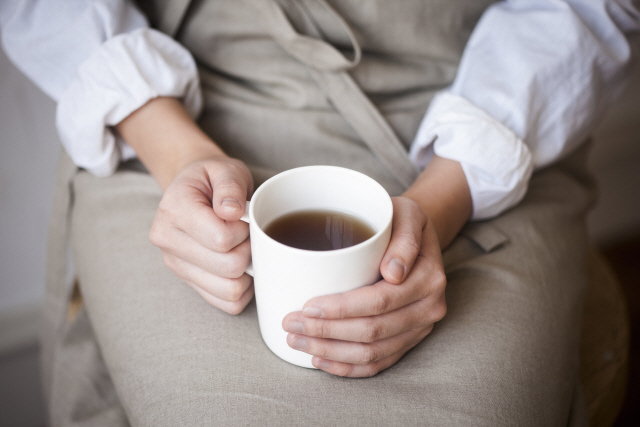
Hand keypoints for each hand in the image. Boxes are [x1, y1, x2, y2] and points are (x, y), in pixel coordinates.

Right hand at [149, 157, 254, 314]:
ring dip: (247, 272)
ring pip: (228, 290)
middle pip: (227, 267)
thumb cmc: (213, 179)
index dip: (244, 230)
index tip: (243, 218)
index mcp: (174, 209)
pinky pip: (227, 304)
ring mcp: (176, 265)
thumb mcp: (225, 168)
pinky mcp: (188, 282)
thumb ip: (230, 185)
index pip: (220, 238)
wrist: (195, 190)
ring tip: (244, 249)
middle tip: (248, 234)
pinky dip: (242, 290)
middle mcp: (167, 241)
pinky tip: (242, 268)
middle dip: (248, 250)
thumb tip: (232, 212)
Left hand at [282, 197, 446, 376]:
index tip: (307, 306)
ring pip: (372, 353)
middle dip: (326, 332)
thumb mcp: (406, 214)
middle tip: (290, 325)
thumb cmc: (400, 221)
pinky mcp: (408, 341)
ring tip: (296, 341)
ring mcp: (419, 328)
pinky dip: (348, 367)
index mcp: (428, 277)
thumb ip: (403, 239)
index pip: (379, 301)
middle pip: (372, 331)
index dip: (341, 309)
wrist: (416, 237)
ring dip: (330, 352)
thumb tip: (393, 273)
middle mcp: (428, 308)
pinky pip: (379, 363)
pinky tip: (320, 360)